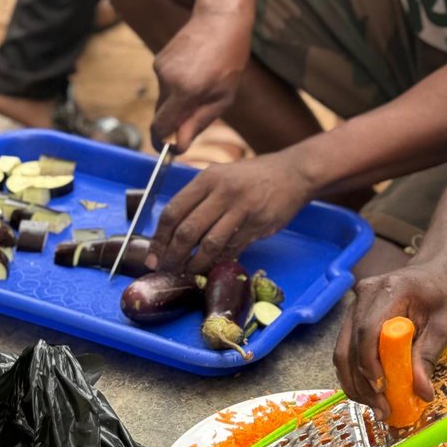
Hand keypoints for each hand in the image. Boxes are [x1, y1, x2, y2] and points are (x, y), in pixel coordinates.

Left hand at [146, 152, 311, 273]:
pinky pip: (232, 249)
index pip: (173, 211)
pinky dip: (218, 262)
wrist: (292, 173)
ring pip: (209, 244)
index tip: (154, 255)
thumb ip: (199, 198)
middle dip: (172, 255)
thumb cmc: (253, 177)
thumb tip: (172, 232)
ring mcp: (241, 209)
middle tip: (166, 269)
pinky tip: (211, 268)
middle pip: (187, 231)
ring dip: (194, 264)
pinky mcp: (258, 225)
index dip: (159, 238)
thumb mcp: (222, 176)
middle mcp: (222, 192)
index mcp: (207, 178)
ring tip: (187, 273)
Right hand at [151, 14, 250, 152]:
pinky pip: (164, 84)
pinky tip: (195, 73)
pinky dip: (176, 87)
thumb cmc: (230, 59)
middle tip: (199, 112)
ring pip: (162, 100)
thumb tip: (178, 147)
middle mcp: (166, 79)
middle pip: (160, 116)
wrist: (220, 19)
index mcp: (184, 90)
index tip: (176, 148)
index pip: (160, 128)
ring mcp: (159, 67)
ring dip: (178, 102)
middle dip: (175, 122)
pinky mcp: (158, 60)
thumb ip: (198, 123)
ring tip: (203, 85)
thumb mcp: (223, 97)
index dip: (164, 143)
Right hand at [334, 264, 446, 419]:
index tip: (382, 389)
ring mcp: (354, 303)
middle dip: (362, 382)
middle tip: (382, 409)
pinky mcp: (352, 315)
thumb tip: (422, 393)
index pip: (369, 328)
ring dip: (355, 383)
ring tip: (376, 406)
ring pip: (342, 350)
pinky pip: (345, 348)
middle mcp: (365, 293)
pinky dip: (354, 373)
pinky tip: (369, 391)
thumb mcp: (443, 326)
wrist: (432, 273)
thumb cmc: (439, 296)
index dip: (369, 362)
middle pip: (350, 344)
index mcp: (391, 289)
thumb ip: (429, 356)